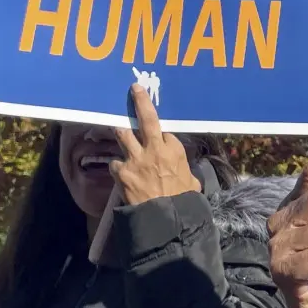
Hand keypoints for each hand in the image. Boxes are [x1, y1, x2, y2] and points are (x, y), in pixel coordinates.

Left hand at [110, 84, 200, 204]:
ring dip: (121, 132)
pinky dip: (118, 167)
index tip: (160, 139)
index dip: (162, 136)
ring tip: (118, 129)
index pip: (165, 133)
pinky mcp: (122, 172)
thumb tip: (184, 175)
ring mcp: (136, 159)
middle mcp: (155, 149)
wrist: (166, 218)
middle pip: (146, 119)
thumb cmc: (183, 201)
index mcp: (175, 150)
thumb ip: (184, 172)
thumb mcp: (191, 182)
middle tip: (135, 90)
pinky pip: (115, 163)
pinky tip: (122, 174)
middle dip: (140, 102)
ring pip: (123, 134)